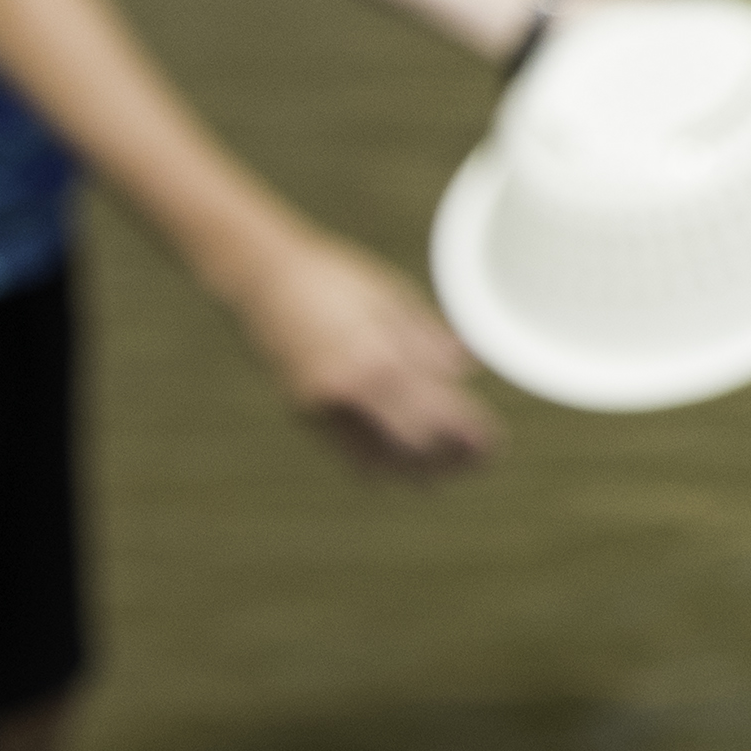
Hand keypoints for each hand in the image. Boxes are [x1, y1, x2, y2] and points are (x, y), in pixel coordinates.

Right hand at [225, 226, 502, 478]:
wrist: (258, 278)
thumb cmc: (329, 278)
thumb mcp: (388, 298)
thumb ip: (427, 339)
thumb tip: (467, 367)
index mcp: (375, 359)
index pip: (435, 414)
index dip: (467, 435)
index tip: (492, 445)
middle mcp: (348, 392)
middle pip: (411, 446)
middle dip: (449, 459)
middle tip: (479, 461)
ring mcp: (321, 407)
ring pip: (378, 461)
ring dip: (416, 470)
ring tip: (447, 472)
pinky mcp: (303, 413)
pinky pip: (348, 452)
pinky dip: (379, 464)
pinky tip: (403, 465)